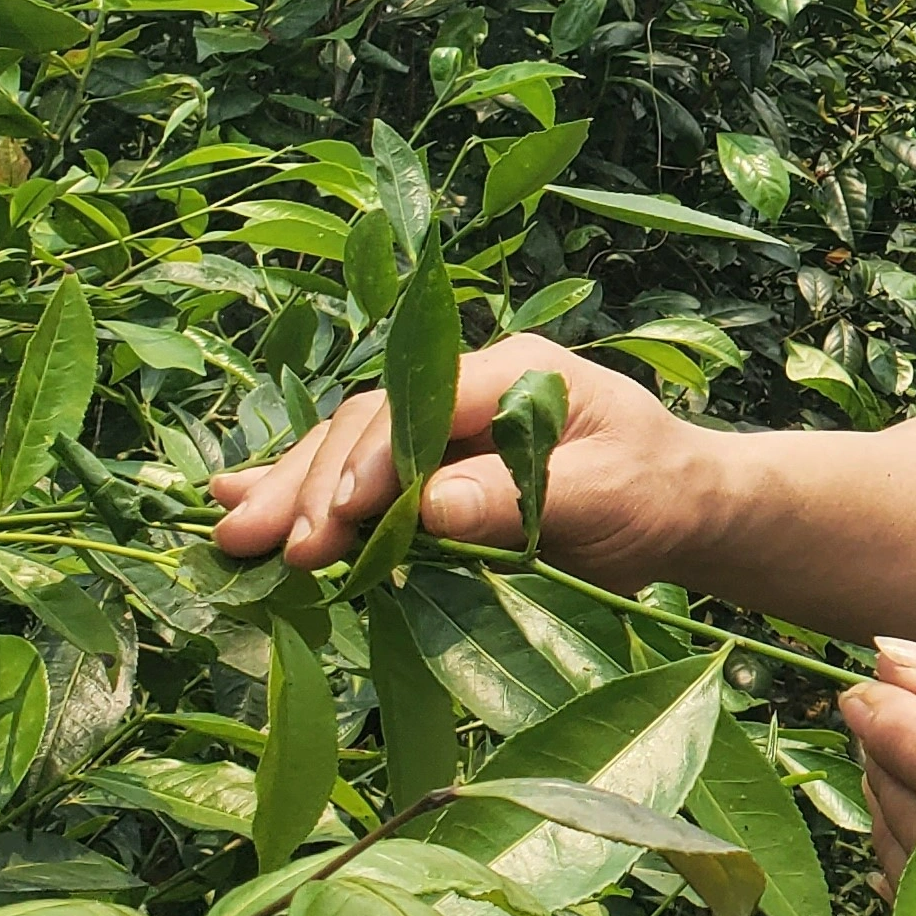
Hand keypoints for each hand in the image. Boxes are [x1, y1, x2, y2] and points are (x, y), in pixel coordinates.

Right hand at [208, 335, 710, 583]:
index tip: (337, 520)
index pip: (421, 406)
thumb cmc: (660, 492)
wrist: (683, 510)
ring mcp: (445, 429)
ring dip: (290, 489)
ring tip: (231, 532)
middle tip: (260, 542)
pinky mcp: (433, 472)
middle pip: (371, 424)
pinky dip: (304, 493)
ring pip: (350, 447)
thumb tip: (429, 508)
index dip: (373, 462)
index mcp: (514, 373)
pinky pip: (359, 477)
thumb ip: (521, 498)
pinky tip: (240, 502)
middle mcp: (467, 390)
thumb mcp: (609, 494)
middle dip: (313, 482)